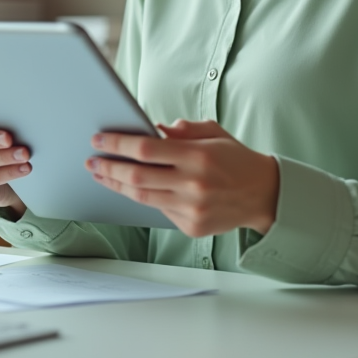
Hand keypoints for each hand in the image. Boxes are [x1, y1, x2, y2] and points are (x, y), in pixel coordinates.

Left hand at [87, 119, 279, 237]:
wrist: (265, 194)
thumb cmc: (235, 160)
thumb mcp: (214, 134)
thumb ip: (183, 131)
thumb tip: (151, 130)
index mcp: (198, 157)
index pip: (146, 149)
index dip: (118, 144)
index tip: (99, 138)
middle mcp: (194, 185)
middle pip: (137, 176)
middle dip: (109, 167)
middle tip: (92, 160)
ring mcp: (192, 209)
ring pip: (142, 197)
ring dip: (117, 185)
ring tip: (102, 174)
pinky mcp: (192, 227)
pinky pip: (159, 210)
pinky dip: (143, 198)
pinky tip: (130, 188)